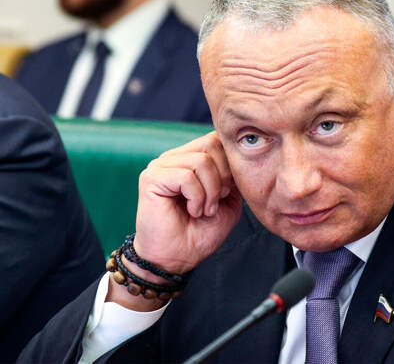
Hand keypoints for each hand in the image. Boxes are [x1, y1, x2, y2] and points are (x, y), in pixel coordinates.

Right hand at [133, 132, 241, 273]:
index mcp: (192, 158)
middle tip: (218, 201)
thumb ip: (233, 176)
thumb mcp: (228, 201)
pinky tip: (192, 211)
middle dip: (224, 176)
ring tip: (205, 210)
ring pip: (201, 161)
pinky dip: (197, 197)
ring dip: (211, 191)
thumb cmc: (200, 232)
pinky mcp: (151, 178)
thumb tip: (239, 156)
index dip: (231, 164)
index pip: (217, 139)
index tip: (228, 192)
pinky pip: (186, 176)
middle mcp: (175, 157)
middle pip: (212, 144)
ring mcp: (161, 165)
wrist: (177, 258)